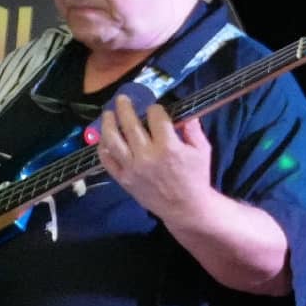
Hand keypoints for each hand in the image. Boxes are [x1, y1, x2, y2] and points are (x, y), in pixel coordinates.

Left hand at [96, 96, 214, 221]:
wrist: (186, 207)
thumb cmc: (197, 177)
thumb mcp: (203, 150)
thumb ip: (193, 129)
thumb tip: (185, 113)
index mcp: (169, 146)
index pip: (156, 117)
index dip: (155, 109)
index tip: (155, 109)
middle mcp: (147, 155)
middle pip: (130, 125)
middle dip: (125, 108)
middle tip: (122, 99)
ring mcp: (132, 168)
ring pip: (113, 141)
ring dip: (108, 124)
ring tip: (108, 114)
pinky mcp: (124, 180)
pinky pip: (107, 161)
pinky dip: (103, 148)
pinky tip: (104, 139)